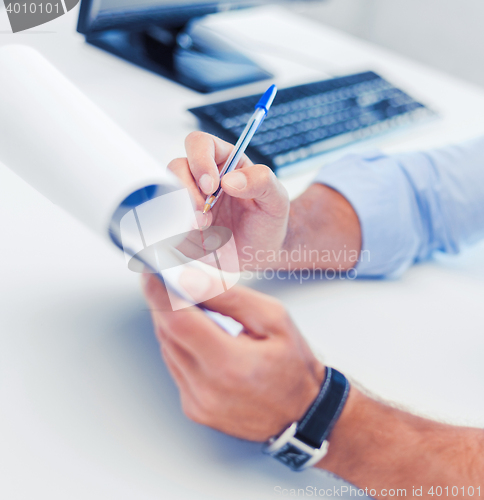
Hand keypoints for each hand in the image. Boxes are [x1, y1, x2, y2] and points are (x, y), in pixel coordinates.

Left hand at [142, 270, 325, 440]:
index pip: (178, 322)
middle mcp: (207, 389)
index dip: (160, 294)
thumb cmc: (294, 366)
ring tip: (185, 304)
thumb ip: (230, 297)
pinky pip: (175, 367)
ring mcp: (198, 403)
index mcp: (230, 365)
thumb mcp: (273, 319)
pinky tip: (195, 333)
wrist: (303, 412)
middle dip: (163, 303)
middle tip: (166, 281)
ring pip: (168, 349)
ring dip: (171, 323)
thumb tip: (194, 280)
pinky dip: (180, 345)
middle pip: (167, 334)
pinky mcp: (194, 408)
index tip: (151, 274)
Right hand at [168, 132, 289, 266]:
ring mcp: (187, 201)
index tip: (211, 186)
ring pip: (167, 199)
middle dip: (186, 194)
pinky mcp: (181, 225)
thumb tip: (231, 179)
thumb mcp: (276, 199)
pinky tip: (207, 246)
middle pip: (175, 169)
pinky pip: (170, 229)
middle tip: (204, 217)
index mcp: (223, 162)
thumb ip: (261, 182)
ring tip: (209, 234)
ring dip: (185, 219)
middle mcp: (200, 178)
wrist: (261, 253)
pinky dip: (187, 240)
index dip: (200, 161)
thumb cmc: (268, 221)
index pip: (199, 144)